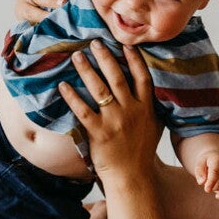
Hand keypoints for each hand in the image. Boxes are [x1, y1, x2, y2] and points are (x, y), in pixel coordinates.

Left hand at [59, 41, 160, 181]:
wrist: (132, 177)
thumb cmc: (142, 152)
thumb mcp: (155, 127)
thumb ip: (153, 108)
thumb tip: (153, 90)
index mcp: (146, 108)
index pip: (142, 78)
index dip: (134, 60)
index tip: (125, 45)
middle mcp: (131, 111)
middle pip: (117, 78)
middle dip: (105, 57)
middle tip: (94, 42)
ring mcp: (114, 121)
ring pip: (99, 90)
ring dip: (87, 71)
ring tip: (77, 56)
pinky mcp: (98, 133)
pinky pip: (83, 110)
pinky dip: (72, 97)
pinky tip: (63, 86)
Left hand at [195, 150, 218, 200]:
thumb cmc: (208, 161)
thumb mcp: (200, 162)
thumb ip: (199, 171)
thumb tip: (201, 182)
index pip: (216, 172)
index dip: (211, 182)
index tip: (207, 190)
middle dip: (213, 187)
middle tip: (208, 183)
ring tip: (214, 186)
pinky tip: (218, 195)